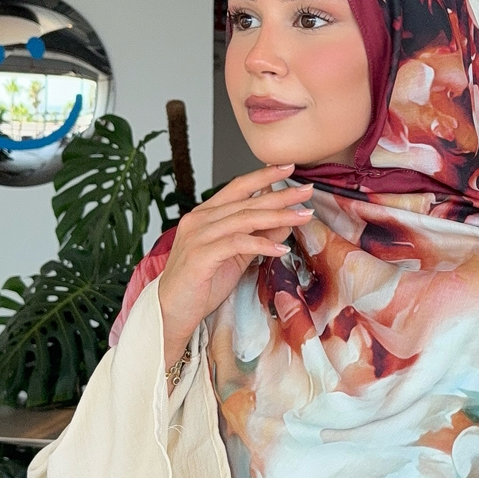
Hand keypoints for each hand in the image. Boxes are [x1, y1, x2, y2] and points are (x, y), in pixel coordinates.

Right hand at [157, 163, 313, 366]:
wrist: (172, 310)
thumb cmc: (201, 284)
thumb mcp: (236, 257)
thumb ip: (257, 237)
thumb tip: (285, 222)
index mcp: (205, 216)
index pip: (237, 188)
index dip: (263, 175)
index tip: (289, 167)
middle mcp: (199, 220)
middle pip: (245, 202)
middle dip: (280, 195)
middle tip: (306, 190)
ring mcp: (197, 237)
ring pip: (243, 219)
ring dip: (277, 217)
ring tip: (303, 216)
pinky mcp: (200, 256)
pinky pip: (236, 244)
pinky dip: (261, 244)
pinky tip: (280, 248)